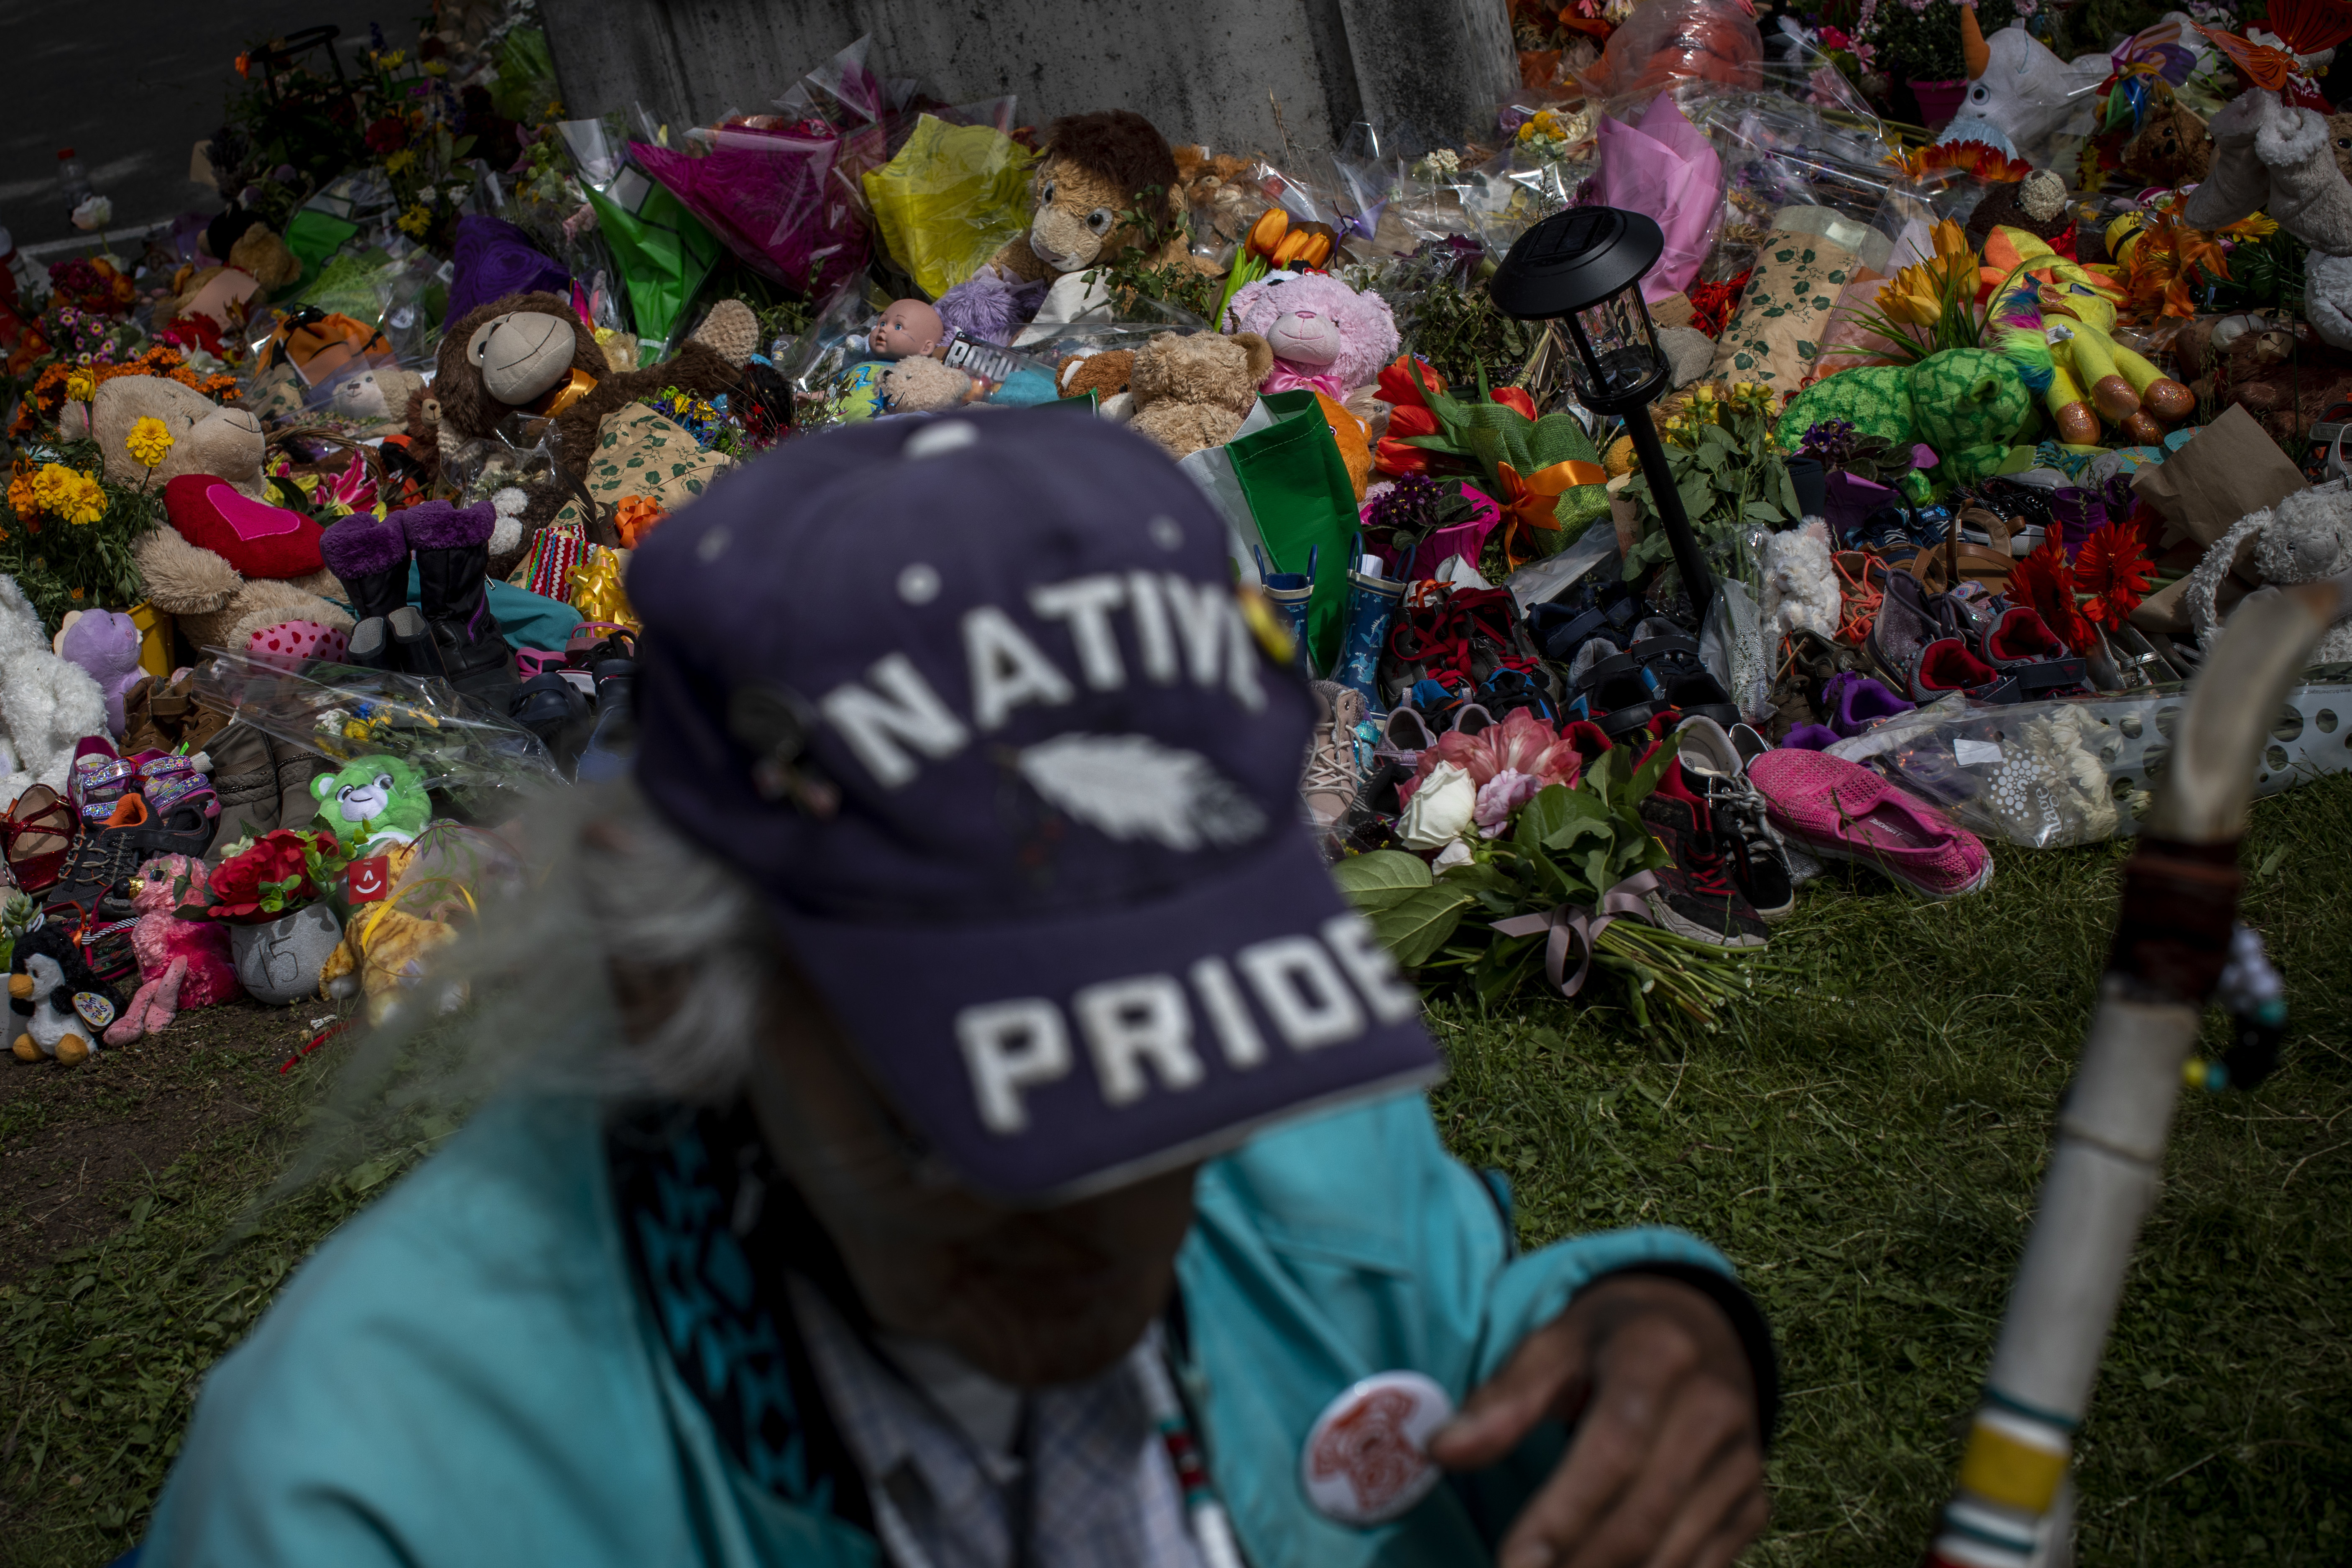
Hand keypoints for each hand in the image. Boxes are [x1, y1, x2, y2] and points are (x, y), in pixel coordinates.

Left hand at [1427, 1274, 1766, 1567]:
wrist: (1702, 1329)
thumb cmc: (1609, 1340)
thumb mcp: (1554, 1343)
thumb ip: (1502, 1399)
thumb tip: (1443, 1452)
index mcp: (1658, 1357)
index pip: (1614, 1451)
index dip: (1562, 1516)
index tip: (1513, 1564)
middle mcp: (1714, 1408)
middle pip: (1644, 1515)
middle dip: (1578, 1567)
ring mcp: (1742, 1462)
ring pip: (1675, 1554)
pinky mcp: (1752, 1502)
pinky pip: (1703, 1566)